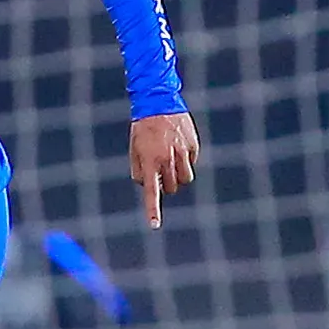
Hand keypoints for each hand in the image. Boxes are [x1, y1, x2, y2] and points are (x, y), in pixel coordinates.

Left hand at [130, 112, 199, 226]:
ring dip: (178, 176)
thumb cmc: (142, 129)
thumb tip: (150, 186)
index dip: (153, 210)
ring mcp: (182, 153)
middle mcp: (167, 159)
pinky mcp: (193, 146)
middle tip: (160, 171)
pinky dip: (186, 161)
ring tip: (170, 161)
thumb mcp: (134, 150)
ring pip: (185, 179)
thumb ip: (139, 171)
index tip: (155, 226)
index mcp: (149, 161)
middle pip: (172, 188)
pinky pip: (192, 163)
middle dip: (167, 185)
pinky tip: (177, 146)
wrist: (157, 103)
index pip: (151, 191)